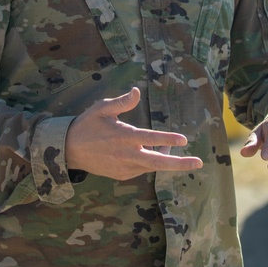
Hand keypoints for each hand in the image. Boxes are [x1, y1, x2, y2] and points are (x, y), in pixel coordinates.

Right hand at [65, 87, 203, 179]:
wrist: (69, 150)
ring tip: (171, 149)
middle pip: (157, 163)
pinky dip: (150, 163)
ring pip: (151, 166)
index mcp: (123, 137)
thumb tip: (137, 91)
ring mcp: (124, 168)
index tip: (184, 140)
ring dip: (164, 158)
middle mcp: (126, 155)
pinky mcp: (121, 175)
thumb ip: (121, 102)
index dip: (168, 140)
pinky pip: (141, 170)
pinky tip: (151, 153)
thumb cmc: (87, 125)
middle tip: (198, 163)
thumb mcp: (101, 108)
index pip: (150, 140)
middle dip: (180, 164)